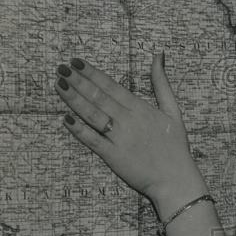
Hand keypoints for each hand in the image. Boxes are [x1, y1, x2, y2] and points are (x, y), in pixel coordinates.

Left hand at [54, 53, 203, 206]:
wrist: (176, 180)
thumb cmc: (176, 146)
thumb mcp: (173, 110)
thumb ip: (162, 82)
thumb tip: (158, 56)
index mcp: (141, 108)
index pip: (111, 86)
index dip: (92, 73)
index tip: (76, 62)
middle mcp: (128, 120)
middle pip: (98, 97)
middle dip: (78, 81)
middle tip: (61, 68)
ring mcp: (119, 138)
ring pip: (92, 115)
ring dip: (74, 99)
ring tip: (59, 85)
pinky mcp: (113, 156)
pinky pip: (92, 140)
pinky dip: (79, 130)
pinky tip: (65, 118)